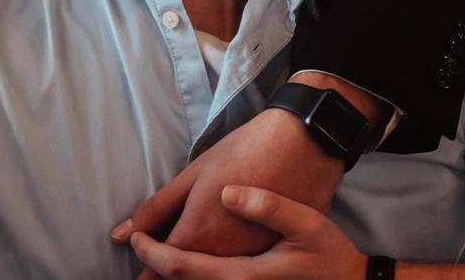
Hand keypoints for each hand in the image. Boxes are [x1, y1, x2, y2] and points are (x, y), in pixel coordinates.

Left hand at [112, 108, 344, 276]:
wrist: (302, 145)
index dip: (146, 270)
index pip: (165, 266)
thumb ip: (156, 208)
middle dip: (165, 274)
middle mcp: (226, 256)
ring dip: (193, 271)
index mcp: (201, 234)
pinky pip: (238, 271)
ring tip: (175, 265)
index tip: (135, 270)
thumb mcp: (194, 174)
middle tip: (149, 270)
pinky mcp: (270, 253)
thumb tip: (120, 234)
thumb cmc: (244, 151)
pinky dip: (219, 268)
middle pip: (187, 277)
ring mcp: (252, 258)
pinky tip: (212, 258)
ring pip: (213, 275)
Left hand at [130, 186, 366, 278]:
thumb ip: (266, 206)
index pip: (180, 267)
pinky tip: (189, 270)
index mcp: (240, 272)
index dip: (152, 255)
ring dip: (173, 279)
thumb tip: (230, 194)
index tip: (133, 241)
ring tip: (151, 266)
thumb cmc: (330, 252)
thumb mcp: (306, 221)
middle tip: (134, 256)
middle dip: (156, 275)